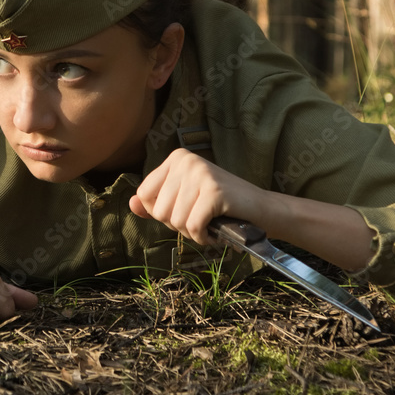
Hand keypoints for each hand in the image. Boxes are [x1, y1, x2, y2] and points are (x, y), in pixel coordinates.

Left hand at [129, 148, 263, 245]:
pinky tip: (218, 229)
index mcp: (176, 158)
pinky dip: (205, 236)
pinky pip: (192, 226)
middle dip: (179, 224)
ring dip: (194, 232)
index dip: (162, 212)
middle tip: (203, 217)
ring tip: (212, 222)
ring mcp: (200, 173)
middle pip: (159, 210)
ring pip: (175, 221)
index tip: (186, 210)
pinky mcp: (214, 191)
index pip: (144, 194)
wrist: (262, 209)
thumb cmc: (222, 207)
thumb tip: (131, 204)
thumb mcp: (184, 200)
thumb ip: (156, 202)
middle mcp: (186, 160)